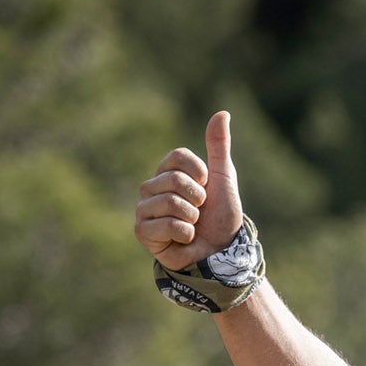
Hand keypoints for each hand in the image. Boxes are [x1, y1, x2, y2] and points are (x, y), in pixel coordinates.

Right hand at [135, 110, 244, 271]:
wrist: (221, 252)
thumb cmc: (222, 217)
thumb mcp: (223, 178)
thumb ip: (218, 146)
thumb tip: (222, 113)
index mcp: (168, 172)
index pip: (177, 157)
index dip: (198, 172)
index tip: (207, 186)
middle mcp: (152, 188)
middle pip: (172, 179)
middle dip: (197, 198)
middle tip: (201, 212)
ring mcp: (144, 210)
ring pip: (168, 202)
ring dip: (191, 218)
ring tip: (193, 226)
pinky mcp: (142, 232)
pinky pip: (162, 225)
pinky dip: (183, 233)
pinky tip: (184, 240)